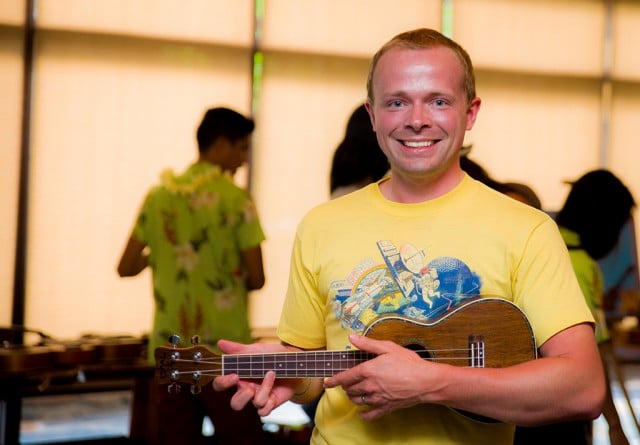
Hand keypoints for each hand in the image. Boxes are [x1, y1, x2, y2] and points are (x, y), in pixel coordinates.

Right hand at [212, 339, 300, 416]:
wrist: (292, 360)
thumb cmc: (271, 355)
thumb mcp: (255, 350)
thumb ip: (237, 349)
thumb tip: (220, 343)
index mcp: (239, 377)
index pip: (221, 384)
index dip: (223, 383)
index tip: (234, 376)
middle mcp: (247, 389)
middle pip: (235, 404)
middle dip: (241, 398)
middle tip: (250, 388)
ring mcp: (258, 397)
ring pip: (255, 403)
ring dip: (265, 388)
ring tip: (271, 373)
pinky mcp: (270, 403)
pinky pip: (265, 411)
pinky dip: (270, 402)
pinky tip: (275, 390)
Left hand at [324, 333, 441, 419]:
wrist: (426, 381)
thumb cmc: (408, 362)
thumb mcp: (387, 347)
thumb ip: (367, 343)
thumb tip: (351, 337)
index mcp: (368, 370)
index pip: (344, 377)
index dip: (333, 381)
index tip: (327, 383)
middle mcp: (369, 386)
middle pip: (350, 390)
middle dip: (345, 386)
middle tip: (346, 382)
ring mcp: (377, 398)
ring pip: (357, 401)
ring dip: (352, 397)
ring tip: (353, 392)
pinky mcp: (386, 407)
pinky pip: (371, 414)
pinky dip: (364, 414)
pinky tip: (362, 413)